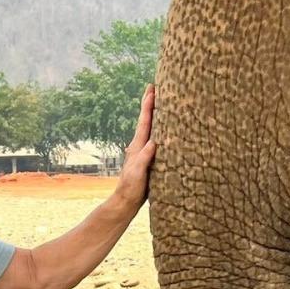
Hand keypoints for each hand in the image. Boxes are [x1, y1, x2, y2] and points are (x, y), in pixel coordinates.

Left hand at [115, 84, 156, 212]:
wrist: (126, 202)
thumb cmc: (131, 188)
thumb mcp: (138, 173)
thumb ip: (144, 157)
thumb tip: (153, 142)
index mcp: (137, 146)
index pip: (144, 121)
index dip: (148, 105)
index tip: (152, 89)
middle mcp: (139, 146)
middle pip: (145, 120)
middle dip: (149, 103)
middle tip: (153, 86)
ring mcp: (143, 152)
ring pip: (150, 128)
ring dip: (154, 114)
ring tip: (159, 102)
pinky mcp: (148, 160)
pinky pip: (154, 139)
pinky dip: (158, 130)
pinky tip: (162, 130)